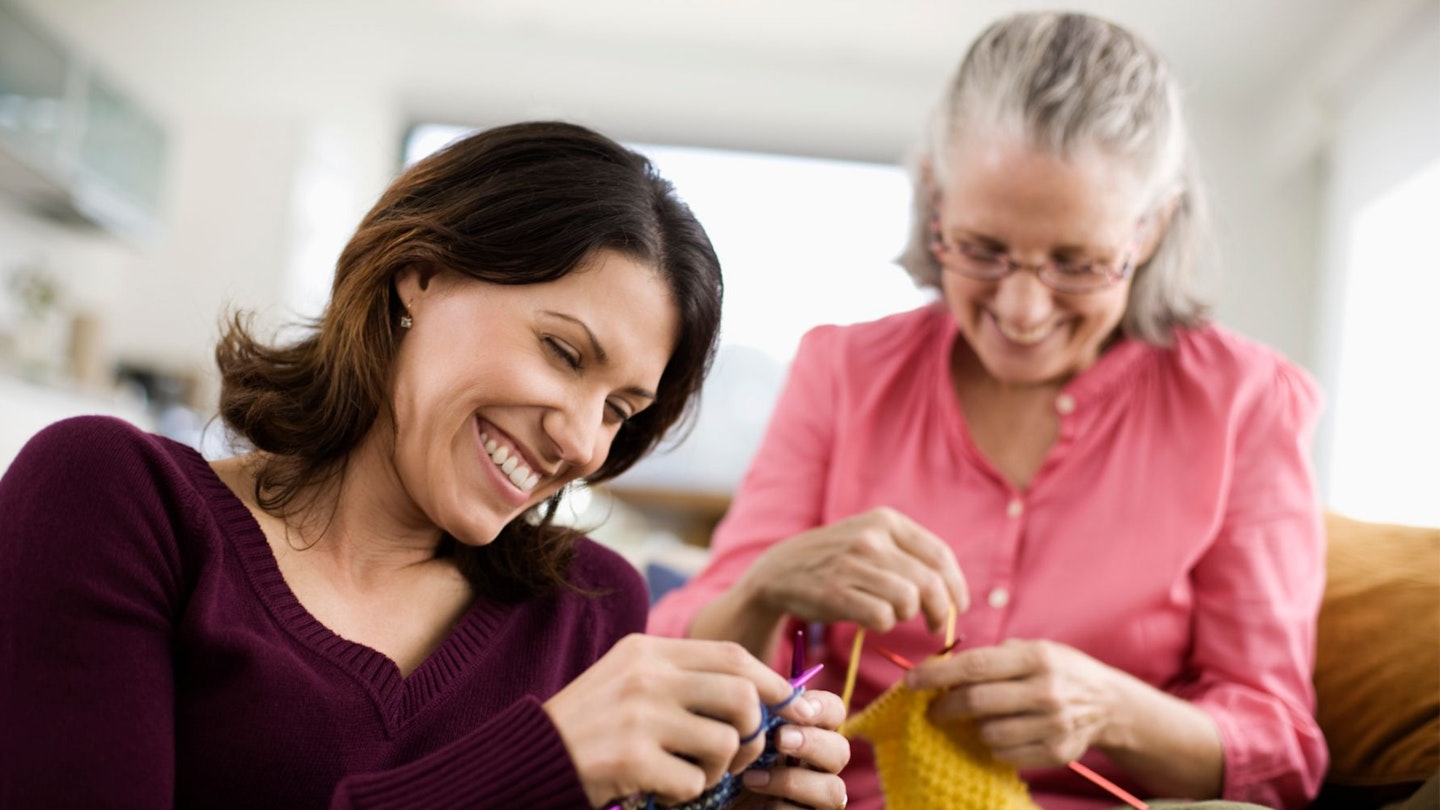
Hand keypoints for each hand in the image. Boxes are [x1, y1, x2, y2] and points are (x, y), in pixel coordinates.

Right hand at [543, 634, 815, 808]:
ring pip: (726, 742)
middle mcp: (646, 676)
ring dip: (719, 770)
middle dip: (752, 731)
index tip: (785, 707)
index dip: (769, 682)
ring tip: (691, 774)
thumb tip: (761, 692)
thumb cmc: (589, 724)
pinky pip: (694, 781)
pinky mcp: (631, 759)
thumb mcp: (631, 680)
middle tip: (734, 754)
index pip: (732, 655)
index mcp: (648, 651)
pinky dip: (686, 794)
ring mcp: (638, 716)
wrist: (528, 759)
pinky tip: (660, 789)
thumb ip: (684, 679)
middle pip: (741, 695)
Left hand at [734, 688, 849, 809]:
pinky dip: (781, 807)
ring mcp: (817, 798)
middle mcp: (819, 765)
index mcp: (809, 733)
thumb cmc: (727, 760)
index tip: (796, 706)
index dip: (823, 707)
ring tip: (751, 778)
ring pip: (834, 790)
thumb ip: (759, 709)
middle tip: (779, 739)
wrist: (713, 800)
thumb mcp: (740, 730)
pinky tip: (755, 801)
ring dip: (793, 781)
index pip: (835, 711)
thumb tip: (770, 686)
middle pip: (841, 750)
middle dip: (812, 743)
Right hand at [739, 507, 968, 633]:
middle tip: (936, 626)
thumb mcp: (871, 537)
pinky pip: (882, 618)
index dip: (956, 586)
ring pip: (907, 601)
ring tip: (892, 615)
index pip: (940, 555)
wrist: (780, 569)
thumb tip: (953, 588)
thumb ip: (909, 553)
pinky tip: (870, 619)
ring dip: (906, 616)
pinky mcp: (835, 591)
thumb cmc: (837, 559)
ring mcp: (851, 563)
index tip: (959, 606)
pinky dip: (882, 625)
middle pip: (928, 583)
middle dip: (940, 611)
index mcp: (886, 520)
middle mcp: (871, 537)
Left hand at [905, 639, 1120, 767]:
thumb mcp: (1033, 649)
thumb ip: (993, 657)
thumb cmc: (1059, 670)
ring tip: (978, 719)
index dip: (937, 674)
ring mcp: (1054, 724)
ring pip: (988, 732)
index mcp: (1036, 658)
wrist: (1110, 703)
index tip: (911, 681)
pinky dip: (994, 745)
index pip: (975, 666)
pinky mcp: (1057, 752)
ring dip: (974, 727)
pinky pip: (1005, 753)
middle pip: (976, 702)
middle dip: (945, 706)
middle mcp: (1046, 690)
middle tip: (933, 709)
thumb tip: (943, 667)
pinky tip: (1001, 733)